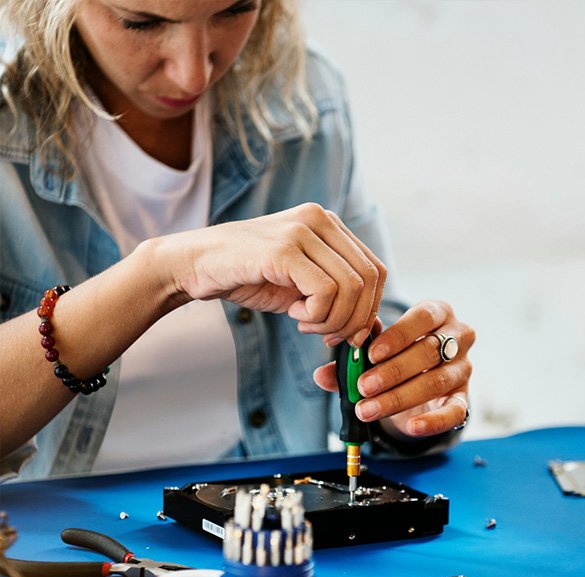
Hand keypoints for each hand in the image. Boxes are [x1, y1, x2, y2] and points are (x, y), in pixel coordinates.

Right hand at [160, 203, 385, 344]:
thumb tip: (371, 327)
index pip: (375, 269)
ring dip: (332, 320)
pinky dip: (316, 315)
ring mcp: (303, 230)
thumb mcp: (301, 287)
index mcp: (329, 224)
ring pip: (351, 287)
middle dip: (355, 319)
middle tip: (328, 336)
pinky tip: (294, 315)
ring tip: (305, 323)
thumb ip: (336, 298)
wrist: (196, 265)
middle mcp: (320, 219)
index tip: (347, 333)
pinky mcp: (285, 249)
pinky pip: (325, 292)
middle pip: (370, 279)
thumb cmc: (249, 276)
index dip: (369, 308)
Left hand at [314, 300, 474, 436]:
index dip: (397, 336)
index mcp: (437, 313)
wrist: (419, 377)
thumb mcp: (375, 351)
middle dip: (392, 371)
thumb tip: (322, 374)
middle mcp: (457, 337)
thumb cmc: (396, 353)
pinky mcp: (464, 398)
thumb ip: (352, 358)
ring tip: (368, 408)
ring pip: (437, 381)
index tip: (371, 354)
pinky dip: (433, 421)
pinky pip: (456, 411)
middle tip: (363, 386)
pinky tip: (412, 426)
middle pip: (429, 351)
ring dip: (399, 397)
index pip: (423, 317)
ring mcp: (463, 368)